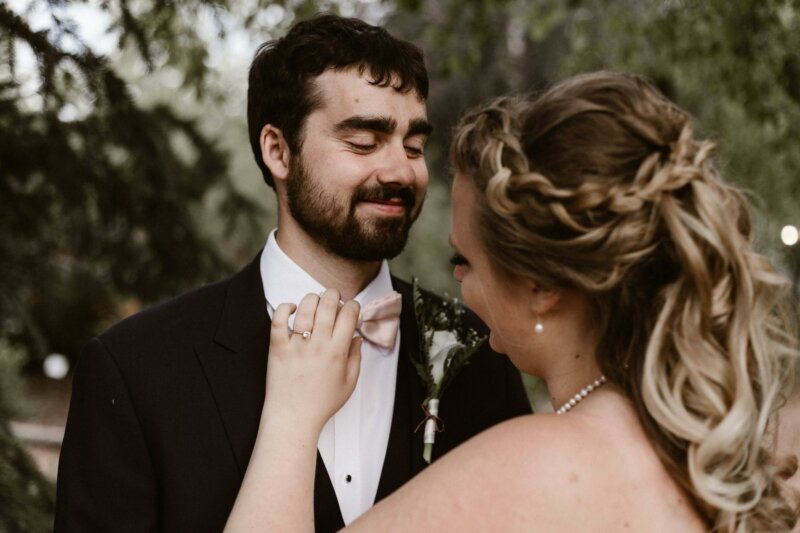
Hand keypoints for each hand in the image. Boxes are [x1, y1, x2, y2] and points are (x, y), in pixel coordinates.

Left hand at [263, 289, 361, 433]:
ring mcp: (296, 345)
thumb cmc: (321, 404)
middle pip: (328, 304)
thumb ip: (356, 357)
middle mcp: (317, 345)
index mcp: (337, 352)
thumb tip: (357, 336)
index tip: (350, 309)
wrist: (293, 419)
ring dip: (313, 299)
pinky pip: (278, 319)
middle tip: (334, 299)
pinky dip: (284, 307)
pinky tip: (292, 309)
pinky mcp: (277, 347)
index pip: (349, 315)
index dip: (352, 306)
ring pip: (305, 307)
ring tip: (315, 303)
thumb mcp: (349, 383)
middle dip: (334, 295)